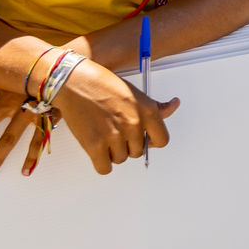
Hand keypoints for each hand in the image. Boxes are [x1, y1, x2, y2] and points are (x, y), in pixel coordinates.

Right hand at [52, 59, 179, 174]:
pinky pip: (105, 168)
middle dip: (128, 144)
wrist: (74, 81)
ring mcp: (115, 136)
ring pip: (121, 159)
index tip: (143, 138)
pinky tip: (97, 148)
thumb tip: (174, 105)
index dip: (151, 141)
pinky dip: (100, 162)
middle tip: (115, 129)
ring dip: (112, 151)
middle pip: (138, 152)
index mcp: (147, 111)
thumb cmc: (102, 84)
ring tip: (103, 132)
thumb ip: (155, 106)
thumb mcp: (135, 92)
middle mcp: (134, 124)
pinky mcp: (95, 145)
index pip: (162, 140)